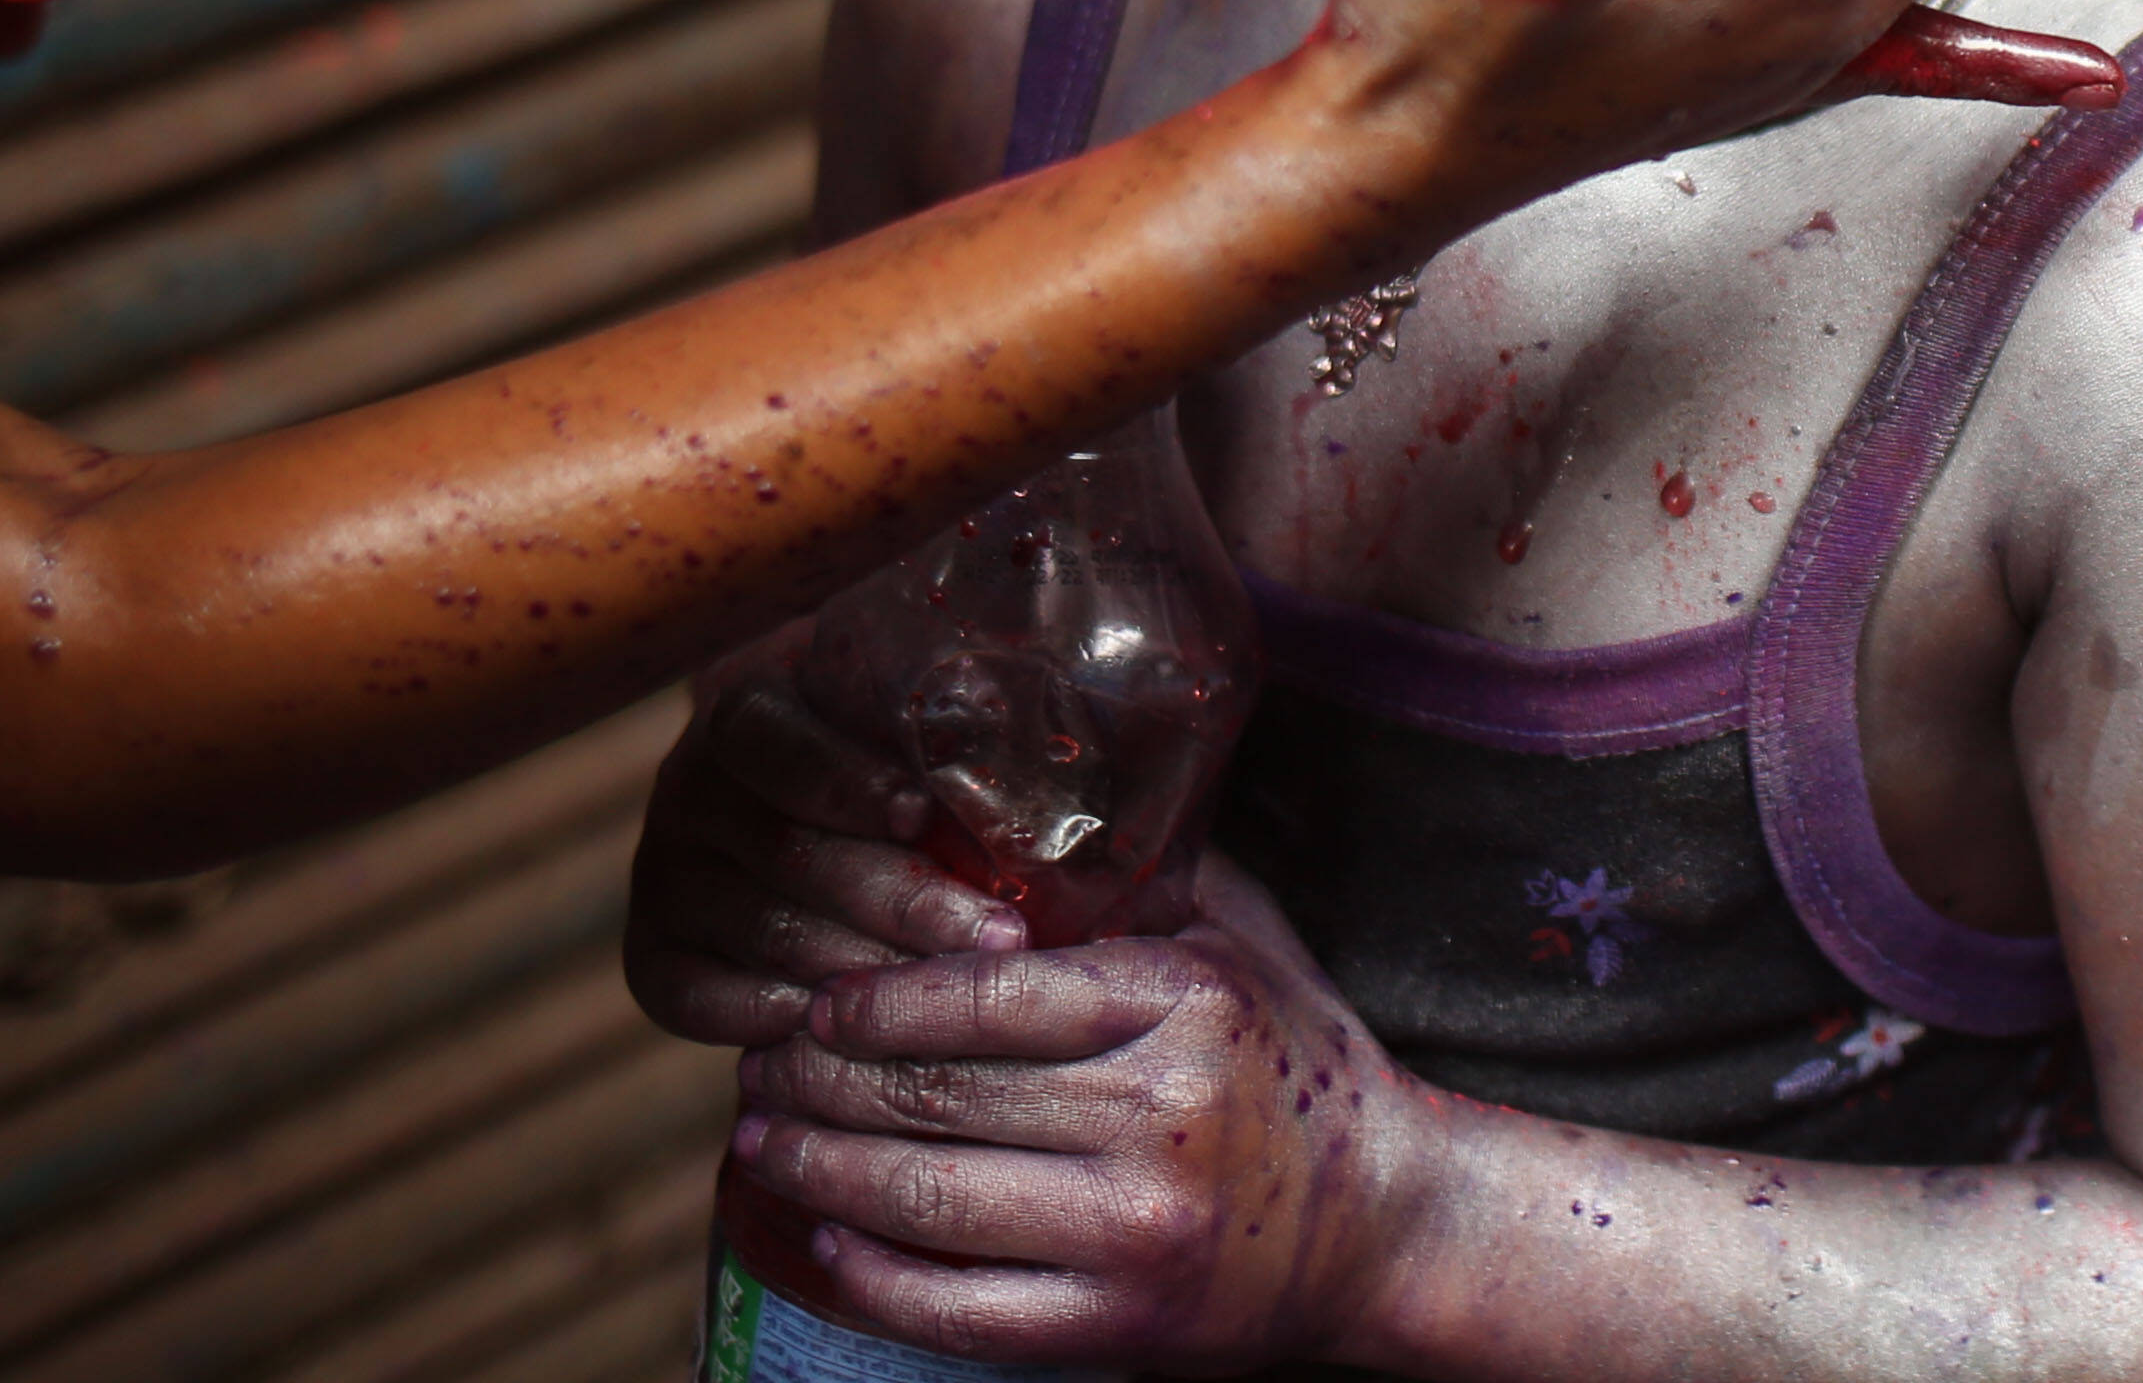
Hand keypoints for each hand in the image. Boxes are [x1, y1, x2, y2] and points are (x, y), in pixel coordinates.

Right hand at [625, 633, 1035, 1047]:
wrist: (805, 845)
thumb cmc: (901, 777)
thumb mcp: (920, 734)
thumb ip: (979, 740)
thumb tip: (1123, 742)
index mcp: (747, 716)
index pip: (775, 742)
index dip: (844, 780)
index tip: (921, 814)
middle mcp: (688, 791)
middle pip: (784, 849)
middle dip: (899, 899)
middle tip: (1000, 938)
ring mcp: (662, 876)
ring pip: (758, 928)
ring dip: (859, 969)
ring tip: (954, 997)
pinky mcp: (651, 957)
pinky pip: (695, 998)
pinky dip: (771, 1018)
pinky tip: (849, 1032)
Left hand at [727, 854, 1412, 1374]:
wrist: (1385, 1224)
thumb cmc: (1298, 1061)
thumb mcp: (1240, 945)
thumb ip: (1136, 883)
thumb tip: (1000, 818)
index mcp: (1183, 1003)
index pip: (990, 996)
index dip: (878, 1001)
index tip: (813, 1001)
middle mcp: (1159, 1115)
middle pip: (940, 1095)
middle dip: (821, 1083)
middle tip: (757, 1069)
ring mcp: (1136, 1230)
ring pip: (930, 1198)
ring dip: (820, 1169)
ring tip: (759, 1145)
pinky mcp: (1119, 1324)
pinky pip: (960, 1308)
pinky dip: (874, 1275)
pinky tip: (820, 1236)